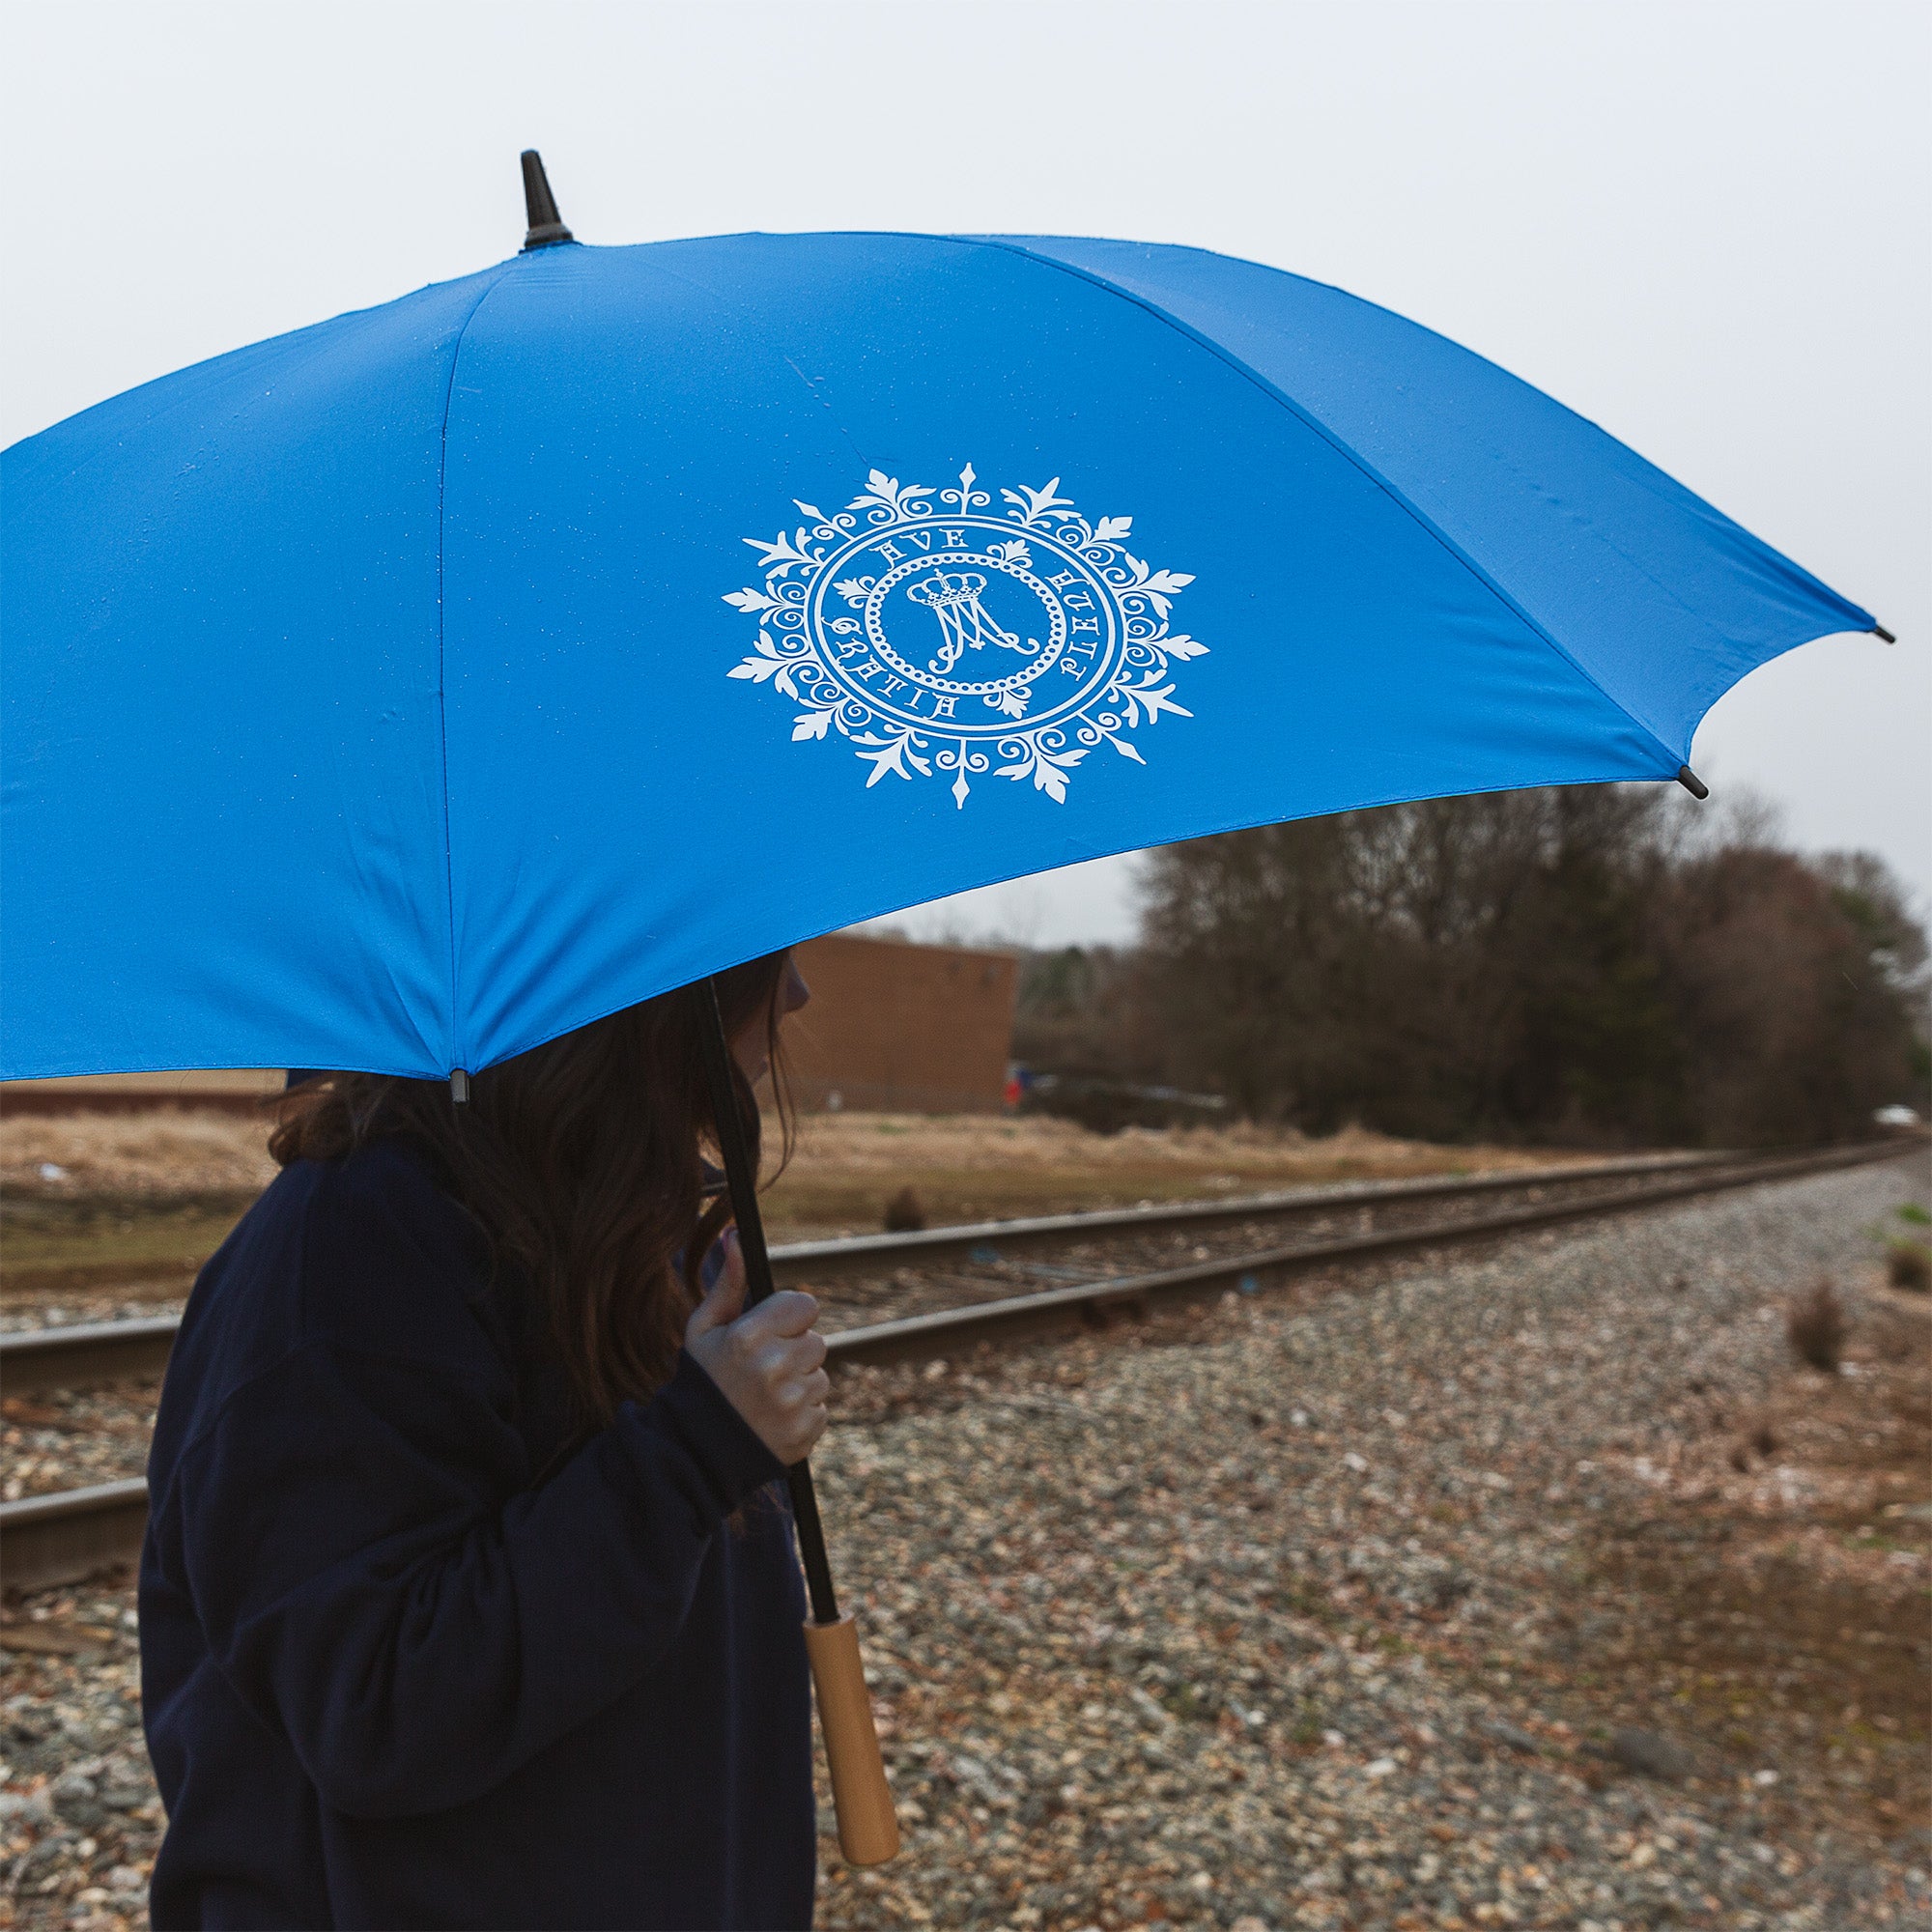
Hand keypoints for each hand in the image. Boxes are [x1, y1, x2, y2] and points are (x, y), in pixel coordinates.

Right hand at [684, 1231, 828, 1465]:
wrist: (695, 1450)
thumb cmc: (703, 1379)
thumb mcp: (704, 1329)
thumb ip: (728, 1283)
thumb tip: (735, 1235)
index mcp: (749, 1336)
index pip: (804, 1305)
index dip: (791, 1317)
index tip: (773, 1330)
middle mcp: (774, 1367)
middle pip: (816, 1341)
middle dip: (794, 1350)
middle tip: (763, 1368)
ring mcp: (792, 1402)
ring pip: (819, 1376)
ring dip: (799, 1382)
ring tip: (765, 1396)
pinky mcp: (806, 1430)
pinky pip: (821, 1408)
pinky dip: (802, 1412)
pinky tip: (772, 1417)